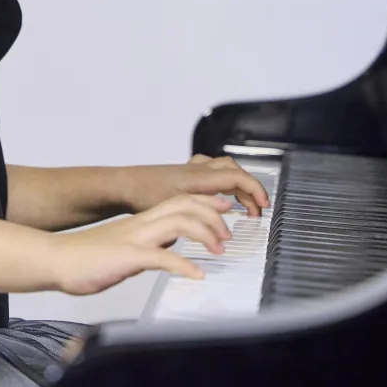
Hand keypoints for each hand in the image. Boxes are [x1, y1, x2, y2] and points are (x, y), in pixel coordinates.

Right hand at [49, 194, 233, 295]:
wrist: (56, 259)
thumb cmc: (85, 257)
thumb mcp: (123, 246)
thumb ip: (146, 245)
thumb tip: (164, 250)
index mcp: (140, 222)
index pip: (179, 201)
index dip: (205, 201)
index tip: (224, 208)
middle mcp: (140, 225)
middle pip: (184, 205)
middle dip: (213, 215)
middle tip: (228, 234)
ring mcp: (135, 239)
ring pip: (179, 223)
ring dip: (205, 234)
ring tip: (219, 250)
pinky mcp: (128, 257)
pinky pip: (163, 258)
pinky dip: (185, 265)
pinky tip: (197, 275)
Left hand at [122, 155, 270, 216]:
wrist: (122, 185)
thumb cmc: (141, 195)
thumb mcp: (174, 207)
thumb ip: (199, 211)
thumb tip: (224, 217)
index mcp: (199, 177)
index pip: (237, 177)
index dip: (256, 190)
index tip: (264, 206)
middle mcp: (197, 170)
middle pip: (235, 171)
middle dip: (251, 189)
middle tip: (257, 210)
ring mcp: (190, 170)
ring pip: (224, 168)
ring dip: (238, 183)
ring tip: (243, 205)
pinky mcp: (182, 174)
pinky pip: (211, 170)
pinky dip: (223, 180)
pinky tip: (218, 196)